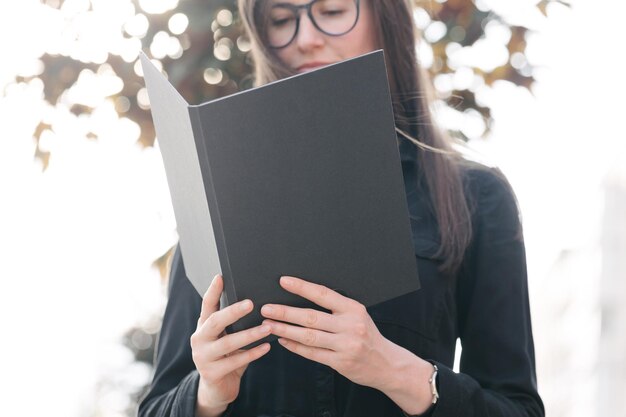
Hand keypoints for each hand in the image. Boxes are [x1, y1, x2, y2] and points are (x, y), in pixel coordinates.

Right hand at [190, 274, 271, 416]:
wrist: (217, 389)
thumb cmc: (227, 357)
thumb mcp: (227, 337)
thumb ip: (234, 324)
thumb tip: (258, 303)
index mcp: (203, 327)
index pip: (206, 305)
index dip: (212, 291)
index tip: (220, 276)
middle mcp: (199, 339)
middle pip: (215, 321)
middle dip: (233, 311)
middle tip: (251, 303)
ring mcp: (203, 357)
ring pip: (228, 343)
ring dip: (250, 334)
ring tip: (268, 327)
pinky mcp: (211, 373)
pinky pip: (235, 361)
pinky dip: (253, 353)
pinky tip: (267, 347)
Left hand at [260, 275, 396, 390]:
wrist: (387, 364)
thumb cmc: (367, 336)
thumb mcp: (358, 315)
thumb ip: (336, 308)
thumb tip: (305, 298)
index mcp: (353, 309)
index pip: (323, 294)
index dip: (302, 287)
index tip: (283, 281)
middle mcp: (350, 325)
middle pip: (311, 317)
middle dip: (285, 312)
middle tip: (266, 308)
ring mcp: (345, 345)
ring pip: (309, 336)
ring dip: (285, 330)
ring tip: (268, 325)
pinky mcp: (340, 362)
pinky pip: (313, 353)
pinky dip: (295, 347)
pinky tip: (283, 340)